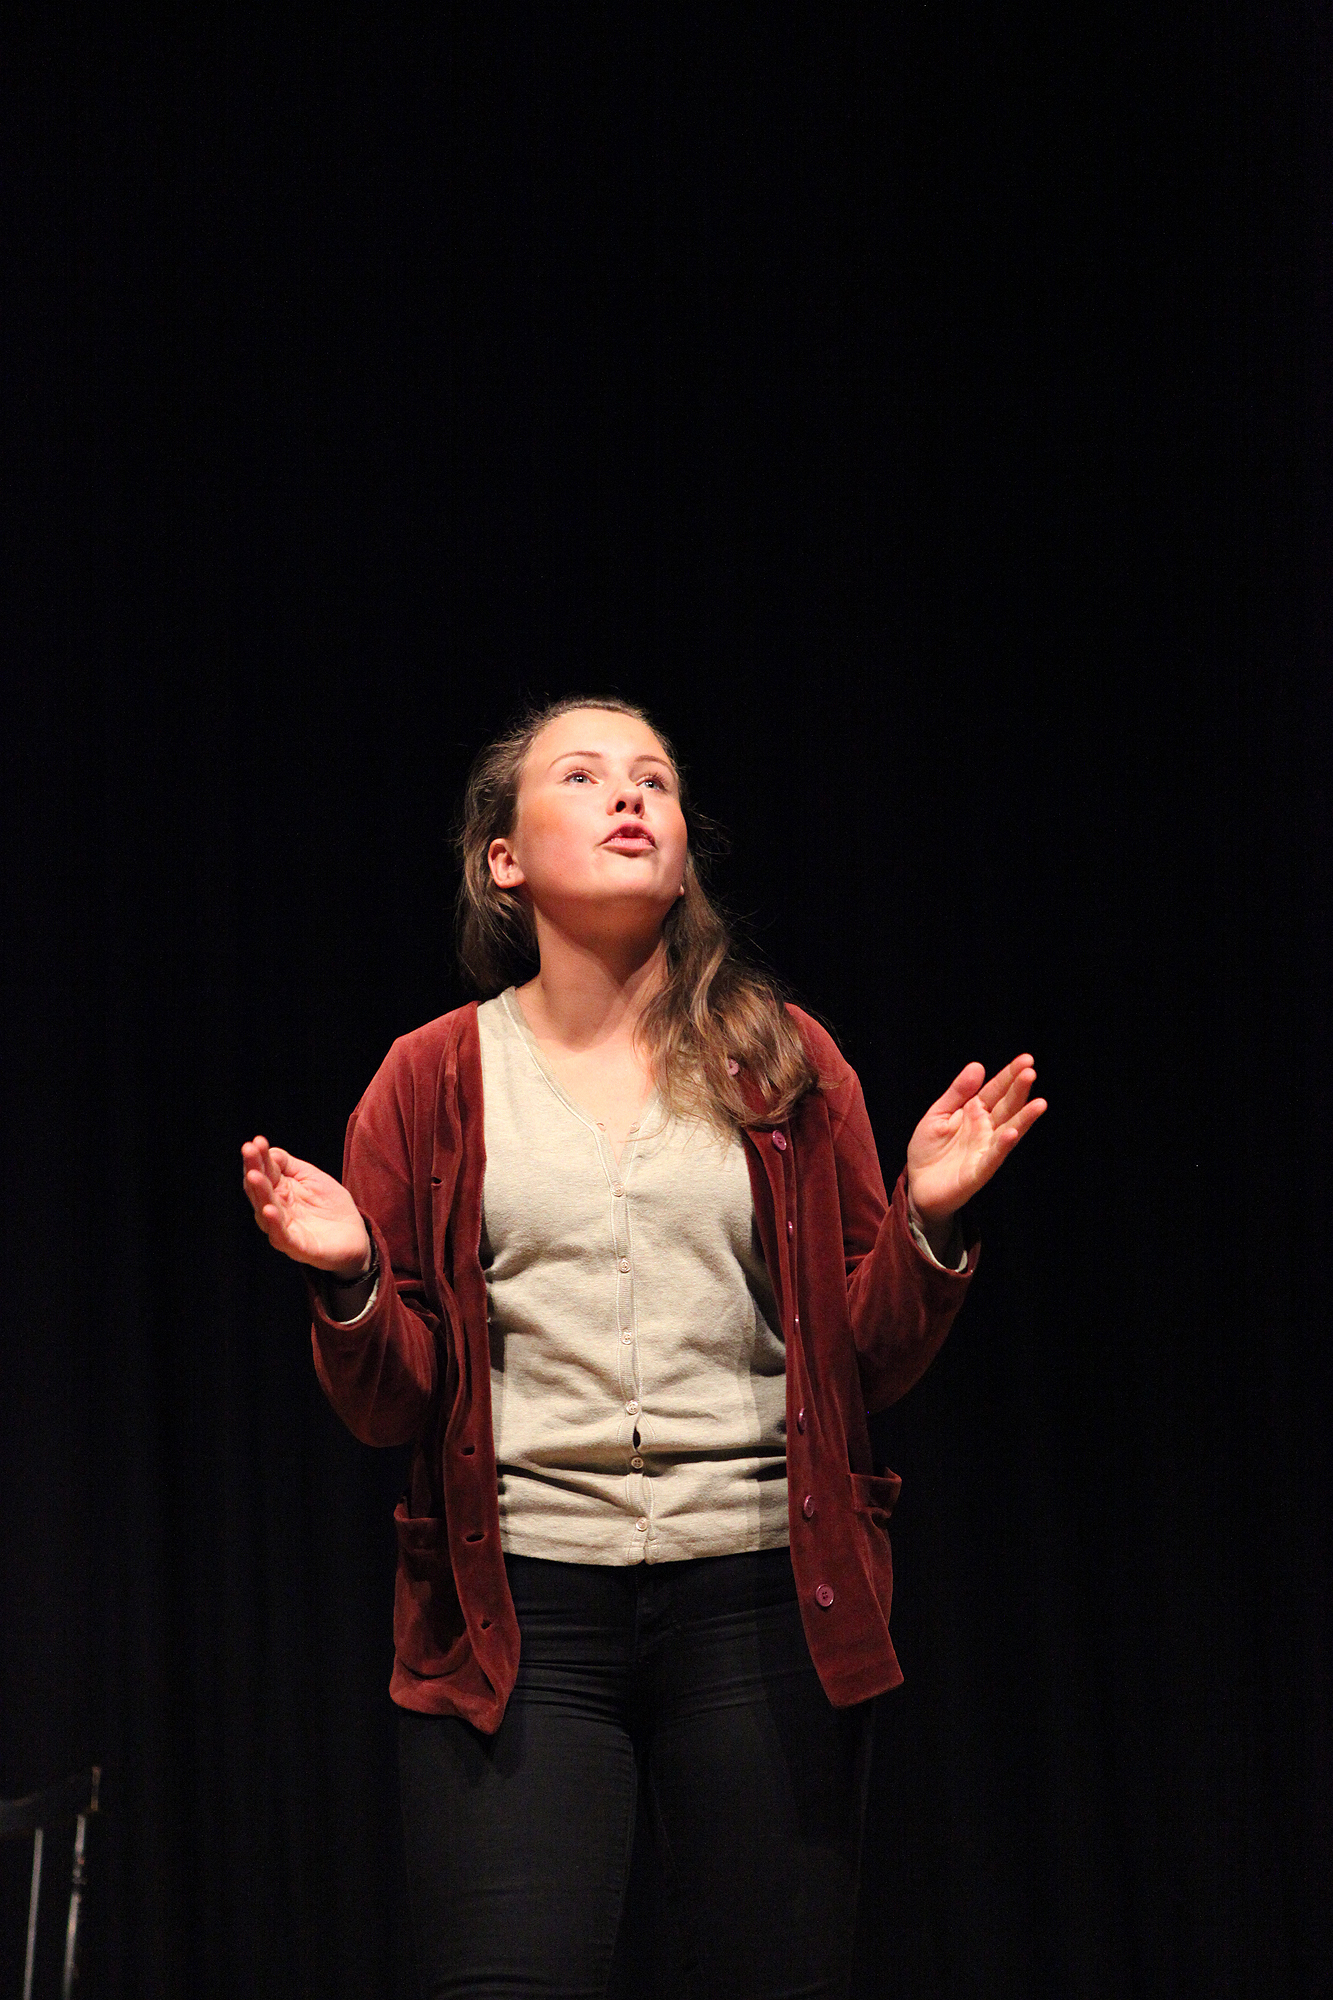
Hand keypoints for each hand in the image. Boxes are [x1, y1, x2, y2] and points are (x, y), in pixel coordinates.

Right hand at [240, 1135, 370, 1277]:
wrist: (354, 1236)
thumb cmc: (330, 1205)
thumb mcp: (310, 1177)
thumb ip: (289, 1165)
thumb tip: (269, 1151)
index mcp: (278, 1192)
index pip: (263, 1172)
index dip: (258, 1157)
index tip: (256, 1141)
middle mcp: (276, 1210)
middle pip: (259, 1190)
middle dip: (253, 1170)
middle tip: (248, 1151)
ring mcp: (284, 1229)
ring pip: (265, 1212)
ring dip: (259, 1194)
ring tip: (254, 1176)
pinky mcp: (297, 1247)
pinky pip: (282, 1237)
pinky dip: (274, 1224)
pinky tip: (269, 1210)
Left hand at [906, 1055, 1046, 1230]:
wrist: (918, 1186)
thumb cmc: (928, 1150)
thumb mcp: (937, 1114)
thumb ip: (957, 1093)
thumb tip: (978, 1066)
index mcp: (975, 1113)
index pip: (995, 1090)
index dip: (1009, 1076)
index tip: (1026, 1059)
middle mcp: (985, 1130)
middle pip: (1006, 1107)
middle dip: (1018, 1090)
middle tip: (1031, 1071)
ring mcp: (985, 1150)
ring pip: (1009, 1131)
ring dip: (1024, 1119)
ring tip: (1039, 1103)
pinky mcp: (979, 1172)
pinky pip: (993, 1157)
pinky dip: (1003, 1146)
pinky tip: (1012, 1133)